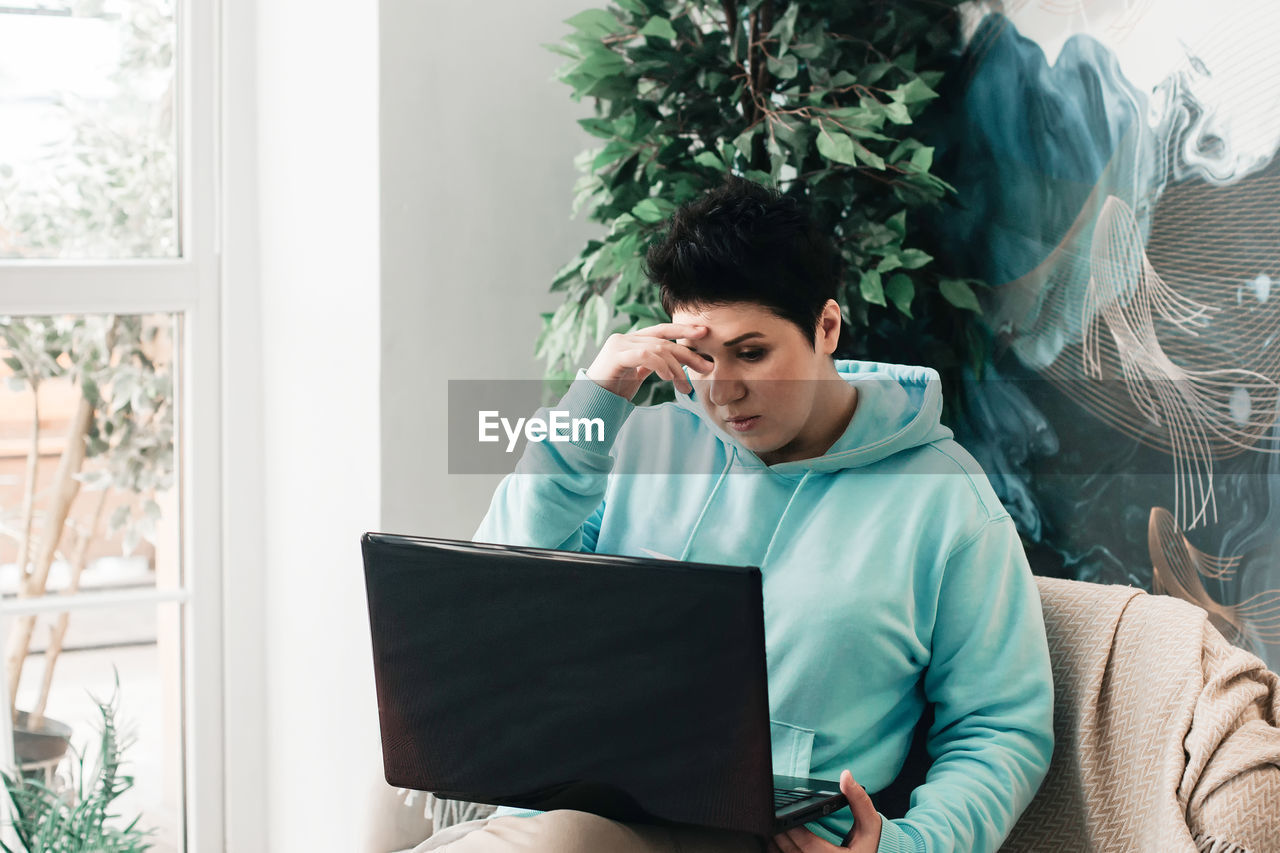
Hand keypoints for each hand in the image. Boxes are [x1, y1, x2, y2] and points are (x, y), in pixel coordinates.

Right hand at [585, 322, 712, 400]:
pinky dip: (661, 366)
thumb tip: (676, 365)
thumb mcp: (637, 373)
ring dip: (676, 369)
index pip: (662, 330)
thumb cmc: (613, 390)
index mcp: (632, 340)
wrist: (591, 402)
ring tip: (685, 387)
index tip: (704, 333)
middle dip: (688, 353)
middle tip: (707, 367)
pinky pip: (645, 356)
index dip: (683, 329)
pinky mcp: (616, 355)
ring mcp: (619, 344)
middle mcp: (625, 338)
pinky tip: (669, 378)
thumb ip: (653, 364)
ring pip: (658, 349)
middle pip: (664, 340)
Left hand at [768, 770, 881, 852]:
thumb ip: (859, 800)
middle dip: (779, 834)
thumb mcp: (870, 824)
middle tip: (771, 816)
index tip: (783, 813)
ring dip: (776, 845)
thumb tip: (846, 776)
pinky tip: (777, 842)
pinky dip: (779, 852)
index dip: (792, 829)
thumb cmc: (872, 846)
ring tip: (771, 827)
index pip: (808, 845)